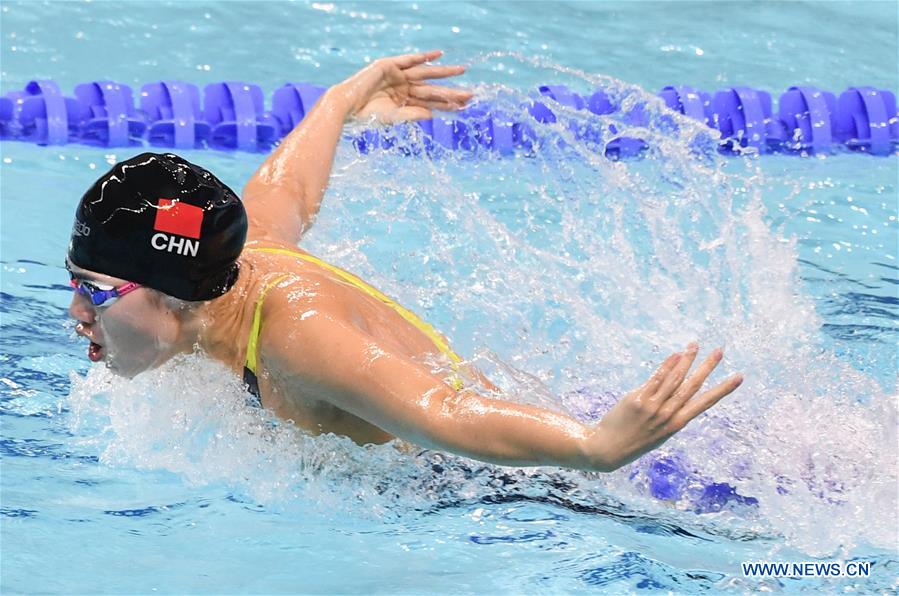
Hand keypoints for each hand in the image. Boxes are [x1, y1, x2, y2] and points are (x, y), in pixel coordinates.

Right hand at [338, 50, 472, 123]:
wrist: (346, 106)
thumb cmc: (367, 116)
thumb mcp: (394, 117)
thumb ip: (412, 115)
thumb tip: (433, 116)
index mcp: (405, 102)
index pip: (432, 103)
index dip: (448, 104)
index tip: (465, 106)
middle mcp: (404, 88)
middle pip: (433, 89)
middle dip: (451, 91)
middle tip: (471, 94)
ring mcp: (397, 76)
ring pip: (425, 74)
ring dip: (443, 72)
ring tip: (462, 71)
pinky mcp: (388, 65)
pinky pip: (409, 60)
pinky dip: (423, 57)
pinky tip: (438, 55)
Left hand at [584, 343, 742, 471]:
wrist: (608, 449)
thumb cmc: (634, 440)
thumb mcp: (658, 432)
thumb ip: (667, 413)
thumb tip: (674, 391)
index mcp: (677, 424)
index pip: (705, 403)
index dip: (722, 389)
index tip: (738, 377)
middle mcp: (668, 415)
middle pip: (692, 386)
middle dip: (707, 367)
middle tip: (720, 351)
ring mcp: (653, 407)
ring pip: (675, 379)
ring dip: (687, 359)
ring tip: (695, 345)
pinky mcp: (638, 399)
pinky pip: (656, 379)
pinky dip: (666, 366)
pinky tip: (675, 354)